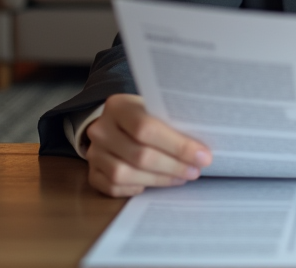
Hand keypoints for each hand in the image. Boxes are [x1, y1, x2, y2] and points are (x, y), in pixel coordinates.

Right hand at [85, 94, 211, 197]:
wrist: (117, 122)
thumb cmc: (146, 115)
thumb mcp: (158, 109)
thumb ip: (174, 123)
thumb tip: (203, 148)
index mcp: (118, 106)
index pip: (147, 128)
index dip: (177, 146)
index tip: (203, 156)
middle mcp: (101, 129)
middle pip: (139, 155)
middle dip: (173, 166)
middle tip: (195, 171)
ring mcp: (94, 152)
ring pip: (125, 174)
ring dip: (158, 180)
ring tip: (181, 178)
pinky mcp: (92, 172)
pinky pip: (113, 188)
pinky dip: (135, 188)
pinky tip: (154, 183)